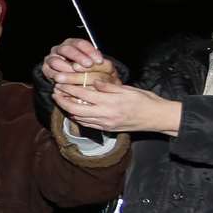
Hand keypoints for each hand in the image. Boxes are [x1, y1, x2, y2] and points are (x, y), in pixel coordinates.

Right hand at [41, 38, 111, 85]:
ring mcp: (51, 58)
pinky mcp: (46, 69)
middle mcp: (60, 48)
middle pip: (67, 49)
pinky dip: (58, 76)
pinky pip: (50, 72)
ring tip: (77, 74)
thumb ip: (98, 62)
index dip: (90, 51)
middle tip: (89, 64)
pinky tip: (67, 81)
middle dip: (78, 57)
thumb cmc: (86, 72)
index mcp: (72, 43)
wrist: (70, 81)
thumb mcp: (94, 65)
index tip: (99, 61)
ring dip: (67, 68)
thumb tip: (103, 63)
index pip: (81, 44)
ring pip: (56, 61)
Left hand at [52, 79, 181, 135]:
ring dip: (68, 110)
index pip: (82, 94)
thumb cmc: (146, 101)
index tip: (60, 83)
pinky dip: (78, 118)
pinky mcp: (108, 129)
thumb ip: (109, 87)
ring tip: (61, 101)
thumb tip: (94, 82)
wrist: (157, 118)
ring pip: (80, 119)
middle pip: (75, 109)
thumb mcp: (128, 89)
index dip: (68, 89)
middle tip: (55, 93)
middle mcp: (105, 115)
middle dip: (62, 101)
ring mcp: (106, 124)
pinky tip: (75, 112)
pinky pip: (88, 125)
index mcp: (109, 102)